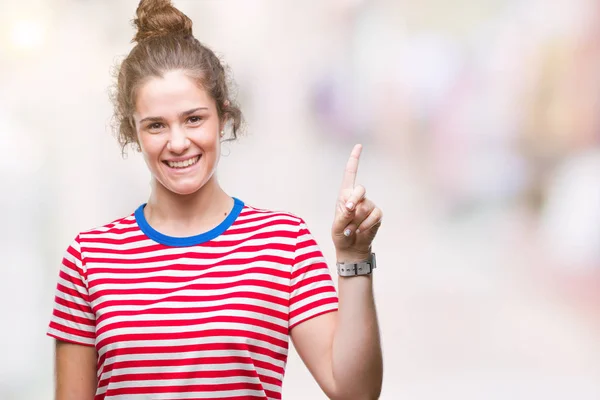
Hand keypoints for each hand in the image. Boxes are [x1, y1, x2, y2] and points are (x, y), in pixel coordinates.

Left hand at [332, 144, 382, 261]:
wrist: (352, 248)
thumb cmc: (341, 235)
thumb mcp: (337, 227)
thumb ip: (342, 216)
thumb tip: (352, 206)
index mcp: (345, 195)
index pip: (350, 174)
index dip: (354, 159)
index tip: (359, 146)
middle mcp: (358, 197)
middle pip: (360, 189)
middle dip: (355, 200)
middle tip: (349, 211)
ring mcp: (368, 205)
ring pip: (366, 207)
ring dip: (356, 220)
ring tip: (351, 229)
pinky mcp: (377, 214)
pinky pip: (374, 215)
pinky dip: (366, 225)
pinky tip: (360, 231)